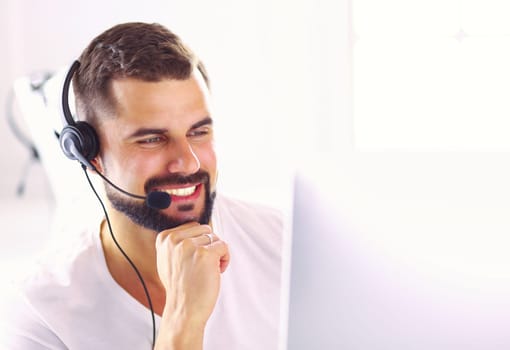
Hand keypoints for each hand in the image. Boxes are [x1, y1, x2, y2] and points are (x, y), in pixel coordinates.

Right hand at [154, 222, 229, 348]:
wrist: (183, 310)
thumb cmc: (180, 287)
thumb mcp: (169, 259)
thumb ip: (178, 242)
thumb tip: (197, 229)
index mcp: (165, 238)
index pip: (193, 226)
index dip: (199, 242)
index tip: (195, 259)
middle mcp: (175, 240)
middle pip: (206, 229)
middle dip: (209, 246)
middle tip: (203, 266)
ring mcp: (190, 246)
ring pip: (215, 238)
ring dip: (217, 253)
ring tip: (209, 270)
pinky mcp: (205, 254)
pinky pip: (224, 246)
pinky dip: (225, 259)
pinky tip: (217, 271)